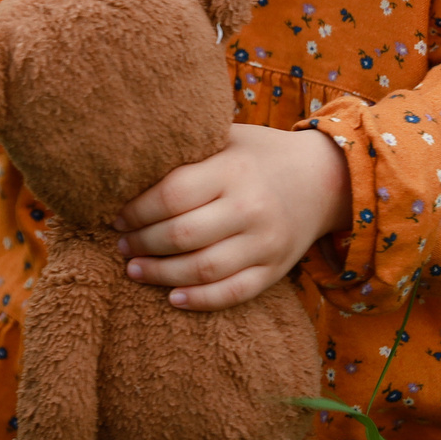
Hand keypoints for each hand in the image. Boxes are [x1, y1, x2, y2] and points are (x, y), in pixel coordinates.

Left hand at [114, 125, 351, 310]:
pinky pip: (234, 293)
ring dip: (161, 275)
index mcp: (233, 169)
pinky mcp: (276, 269)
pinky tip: (172, 298)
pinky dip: (201, 300)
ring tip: (134, 270)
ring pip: (203, 269)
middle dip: (142, 244)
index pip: (172, 195)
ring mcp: (266, 242)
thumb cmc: (259, 155)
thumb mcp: (227, 139)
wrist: (324, 178)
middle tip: (121, 245)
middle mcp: (251, 207)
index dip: (136, 211)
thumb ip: (188, 153)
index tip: (116, 216)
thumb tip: (126, 168)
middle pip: (182, 235)